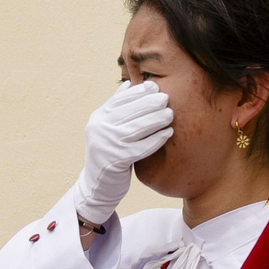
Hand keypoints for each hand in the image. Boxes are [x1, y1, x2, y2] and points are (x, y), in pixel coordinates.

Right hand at [71, 79, 172, 223]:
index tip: (154, 86)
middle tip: (166, 98)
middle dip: (149, 103)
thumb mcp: (107, 127)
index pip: (120, 99)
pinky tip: (168, 133)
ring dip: (155, 119)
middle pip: (129, 111)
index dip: (138, 92)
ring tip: (170, 114)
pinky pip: (141, 147)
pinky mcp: (116, 160)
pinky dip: (156, 139)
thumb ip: (117, 107)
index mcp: (98, 117)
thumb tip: (129, 84)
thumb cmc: (109, 152)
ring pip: (136, 127)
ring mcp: (107, 144)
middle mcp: (99, 129)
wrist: (98, 184)